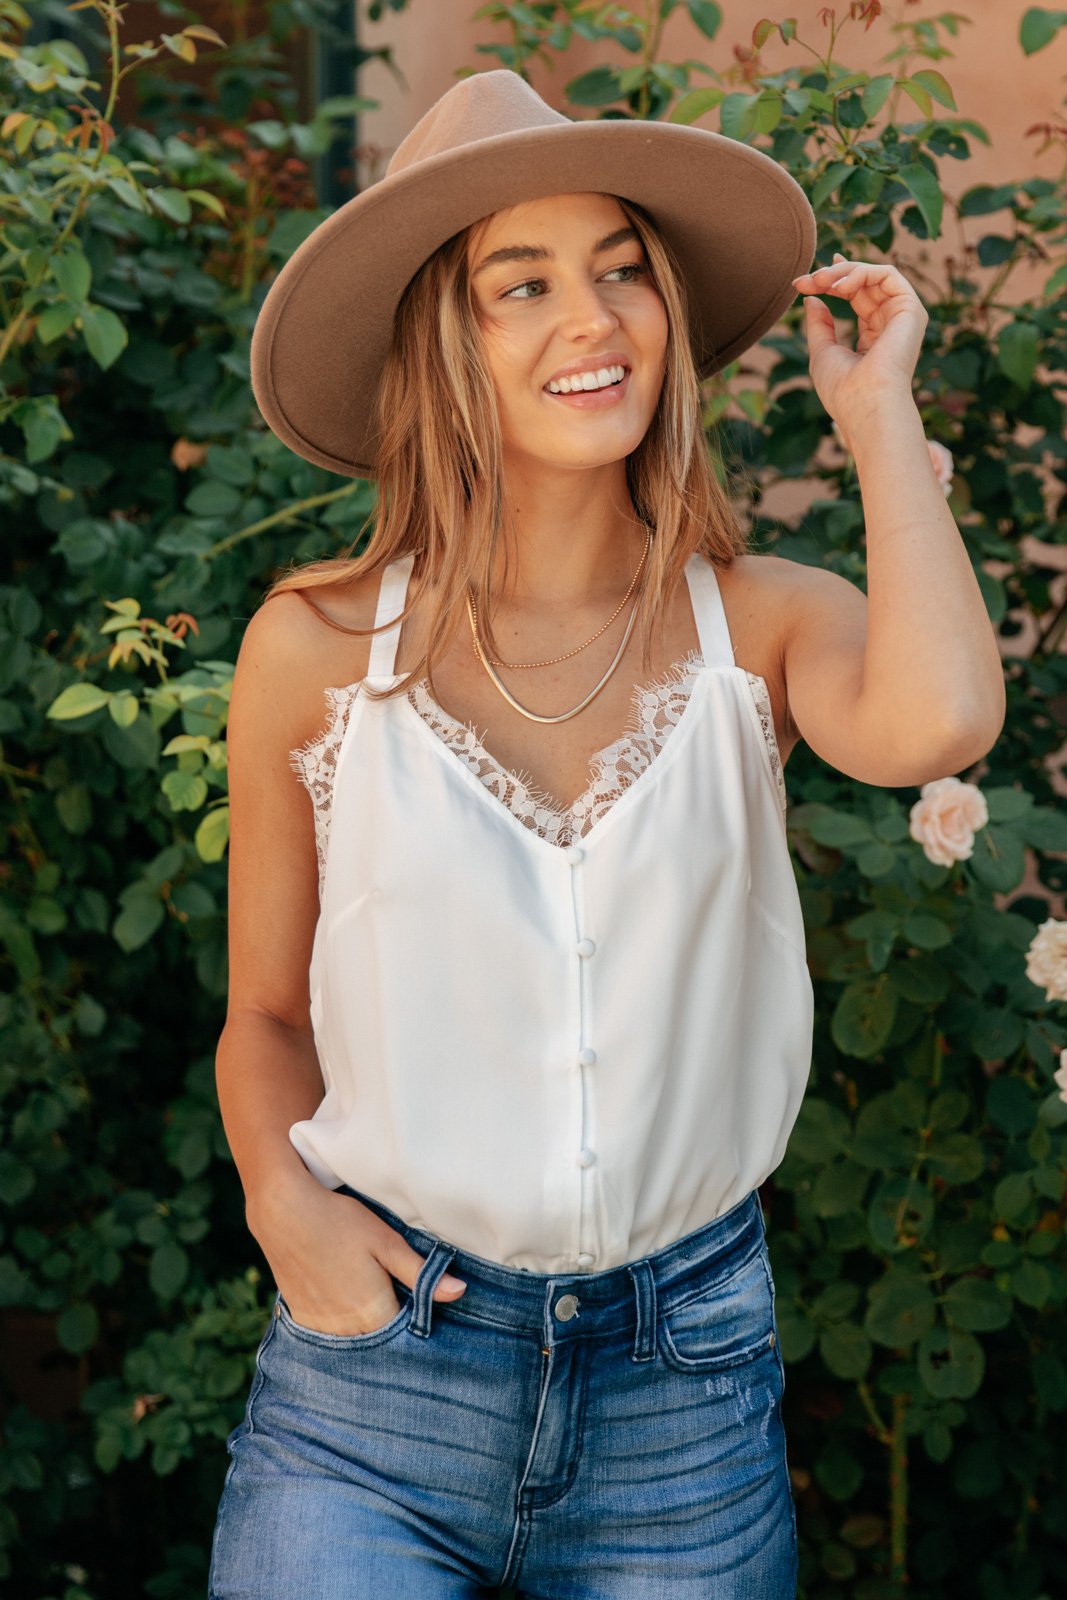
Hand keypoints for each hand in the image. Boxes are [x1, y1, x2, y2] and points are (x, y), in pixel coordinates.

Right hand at [248, 1173, 466, 1336]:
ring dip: (366, 1331)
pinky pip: (330, 1335)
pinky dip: (341, 1327)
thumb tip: (459, 1292)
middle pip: (379, 1343)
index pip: (406, 1337)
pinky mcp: (301, 1318)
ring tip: (369, 1300)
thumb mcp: (386, 1242)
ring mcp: (320, 1327)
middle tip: (396, 1301)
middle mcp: (346, 1330)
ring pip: (354, 1341)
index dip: (417, 1324)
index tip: (421, 1309)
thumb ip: (420, 1273)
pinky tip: (344, 1302)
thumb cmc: (340, 1222)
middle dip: (392, 1331)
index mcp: (373, 1313)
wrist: (283, 1212)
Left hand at [792, 251, 928, 434]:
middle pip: (863, 284)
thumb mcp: (822, 352)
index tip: (805, 282)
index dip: (834, 281)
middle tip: (806, 281)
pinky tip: (839, 287)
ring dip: (843, 272)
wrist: (864, 404)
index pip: (858, 297)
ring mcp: (903, 316)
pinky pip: (887, 274)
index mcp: (874, 337)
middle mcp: (891, 324)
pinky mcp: (911, 308)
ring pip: (874, 274)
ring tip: (819, 281)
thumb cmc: (842, 389)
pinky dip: (860, 273)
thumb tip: (813, 298)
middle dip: (832, 276)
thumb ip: (820, 325)